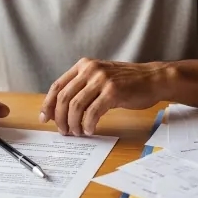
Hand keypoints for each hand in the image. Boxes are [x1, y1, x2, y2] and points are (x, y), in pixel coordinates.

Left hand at [39, 58, 166, 135]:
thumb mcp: (100, 78)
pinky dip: (88, 124)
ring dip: (73, 123)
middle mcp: (90, 69)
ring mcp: (102, 80)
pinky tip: (90, 130)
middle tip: (63, 131)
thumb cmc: (126, 82)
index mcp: (83, 65)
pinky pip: (92, 112)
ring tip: (77, 132)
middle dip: (60, 118)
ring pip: (75, 106)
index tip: (45, 118)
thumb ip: (82, 88)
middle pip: (64, 97)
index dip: (49, 104)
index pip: (58, 85)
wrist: (152, 79)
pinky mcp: (113, 92)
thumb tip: (61, 110)